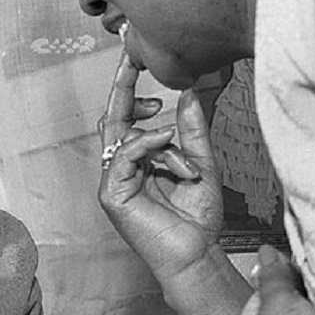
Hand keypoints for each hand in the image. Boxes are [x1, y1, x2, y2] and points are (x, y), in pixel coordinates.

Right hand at [99, 52, 224, 284]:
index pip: (126, 118)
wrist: (197, 254)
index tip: (133, 60)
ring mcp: (114, 182)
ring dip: (162, 140)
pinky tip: (169, 144)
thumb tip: (188, 93)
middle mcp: (122, 169)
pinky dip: (148, 144)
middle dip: (121, 88)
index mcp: (139, 161)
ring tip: (189, 165)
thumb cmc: (198, 218)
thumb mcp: (202, 163)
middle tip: (130, 60)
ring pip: (124, 136)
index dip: (126, 88)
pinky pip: (125, 155)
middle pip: (112, 118)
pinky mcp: (112, 194)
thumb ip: (192, 130)